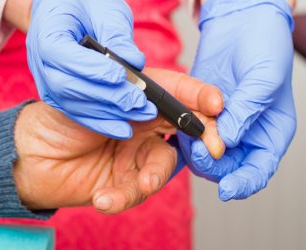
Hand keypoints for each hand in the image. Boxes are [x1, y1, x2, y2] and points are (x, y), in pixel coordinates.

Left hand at [13, 68, 223, 213]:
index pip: (178, 93)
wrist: (32, 155)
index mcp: (138, 99)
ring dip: (156, 175)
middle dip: (205, 138)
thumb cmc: (58, 119)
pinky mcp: (125, 182)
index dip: (200, 97)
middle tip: (215, 148)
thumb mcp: (90, 96)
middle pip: (186, 129)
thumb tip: (154, 102)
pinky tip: (102, 198)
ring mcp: (136, 155)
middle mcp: (143, 127)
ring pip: (164, 166)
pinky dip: (123, 197)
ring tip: (142, 183)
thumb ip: (125, 96)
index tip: (216, 105)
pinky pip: (136, 192)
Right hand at [26, 0, 156, 139]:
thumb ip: (115, 33)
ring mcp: (47, 84)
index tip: (123, 76)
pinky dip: (101, 123)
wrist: (63, 14)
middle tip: (140, 102)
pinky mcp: (59, 98)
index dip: (93, 69)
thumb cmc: (81, 6)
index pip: (64, 56)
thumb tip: (135, 61)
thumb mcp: (101, 9)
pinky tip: (123, 128)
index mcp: (46, 34)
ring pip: (75, 106)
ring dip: (109, 114)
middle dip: (108, 97)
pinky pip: (78, 115)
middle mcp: (41, 63)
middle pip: (69, 88)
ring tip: (141, 114)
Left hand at [179, 0, 296, 200]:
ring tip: (189, 135)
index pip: (259, 170)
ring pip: (206, 155)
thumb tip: (229, 139)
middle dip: (213, 166)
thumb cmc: (264, 48)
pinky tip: (181, 127)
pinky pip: (191, 135)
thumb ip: (248, 110)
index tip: (228, 189)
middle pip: (228, 168)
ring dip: (196, 150)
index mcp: (270, 133)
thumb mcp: (263, 77)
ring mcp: (223, 127)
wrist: (240, 29)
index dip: (244, 183)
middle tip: (200, 151)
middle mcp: (246, 135)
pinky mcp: (202, 116)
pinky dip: (186, 136)